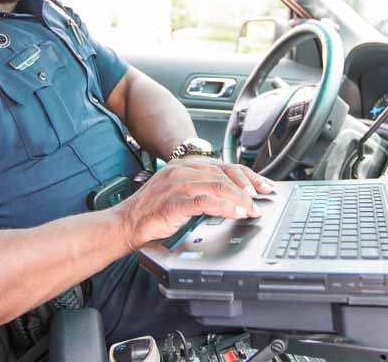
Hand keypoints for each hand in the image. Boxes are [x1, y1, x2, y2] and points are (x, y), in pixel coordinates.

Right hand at [114, 158, 275, 250]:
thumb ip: (201, 190)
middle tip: (262, 198)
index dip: (247, 176)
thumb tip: (231, 196)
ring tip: (251, 209)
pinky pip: (206, 201)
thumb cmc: (151, 212)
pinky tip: (236, 213)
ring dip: (240, 199)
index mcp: (184, 165)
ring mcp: (177, 184)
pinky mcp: (174, 201)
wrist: (125, 223)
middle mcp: (182, 169)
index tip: (263, 186)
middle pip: (224, 173)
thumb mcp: (179, 194)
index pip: (223, 165)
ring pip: (218, 185)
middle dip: (248, 186)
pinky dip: (225, 207)